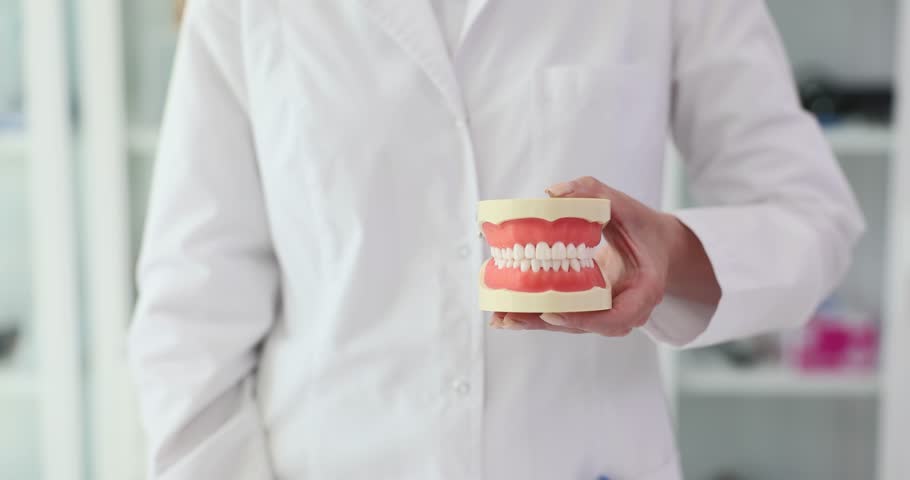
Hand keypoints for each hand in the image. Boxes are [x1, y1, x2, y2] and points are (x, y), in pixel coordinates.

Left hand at [490, 176, 718, 335]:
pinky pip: (564, 315)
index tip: (552, 313)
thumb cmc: (642, 226)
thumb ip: (592, 192)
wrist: (656, 246)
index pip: (615, 316)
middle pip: (583, 325)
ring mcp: (607, 313)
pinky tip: (506, 312)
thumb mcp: (624, 205)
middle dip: (543, 323)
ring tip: (499, 317)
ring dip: (533, 322)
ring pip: (569, 324)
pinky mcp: (590, 309)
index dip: (583, 319)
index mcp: (645, 290)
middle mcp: (627, 310)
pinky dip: (536, 313)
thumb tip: (552, 193)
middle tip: (508, 317)